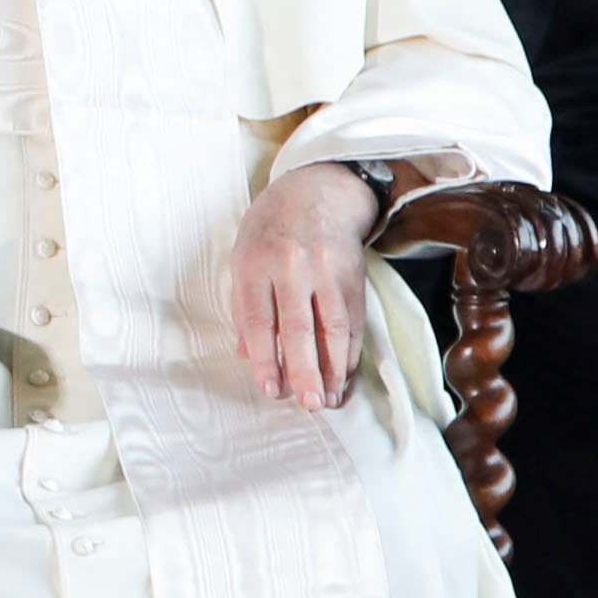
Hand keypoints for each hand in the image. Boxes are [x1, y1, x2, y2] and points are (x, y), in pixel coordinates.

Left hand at [226, 164, 380, 410]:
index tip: (270, 389)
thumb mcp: (242, 259)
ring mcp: (328, 271)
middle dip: (303, 369)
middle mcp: (293, 267)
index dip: (264, 357)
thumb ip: (243, 307)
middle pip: (298, 326)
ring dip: (333, 369)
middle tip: (306, 403)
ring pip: (334, 327)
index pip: (258, 319)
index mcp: (255, 263)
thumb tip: (248, 356)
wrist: (316, 193)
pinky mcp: (355, 277)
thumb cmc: (268, 233)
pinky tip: (344, 378)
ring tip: (329, 400)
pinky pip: (354, 322)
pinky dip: (350, 354)